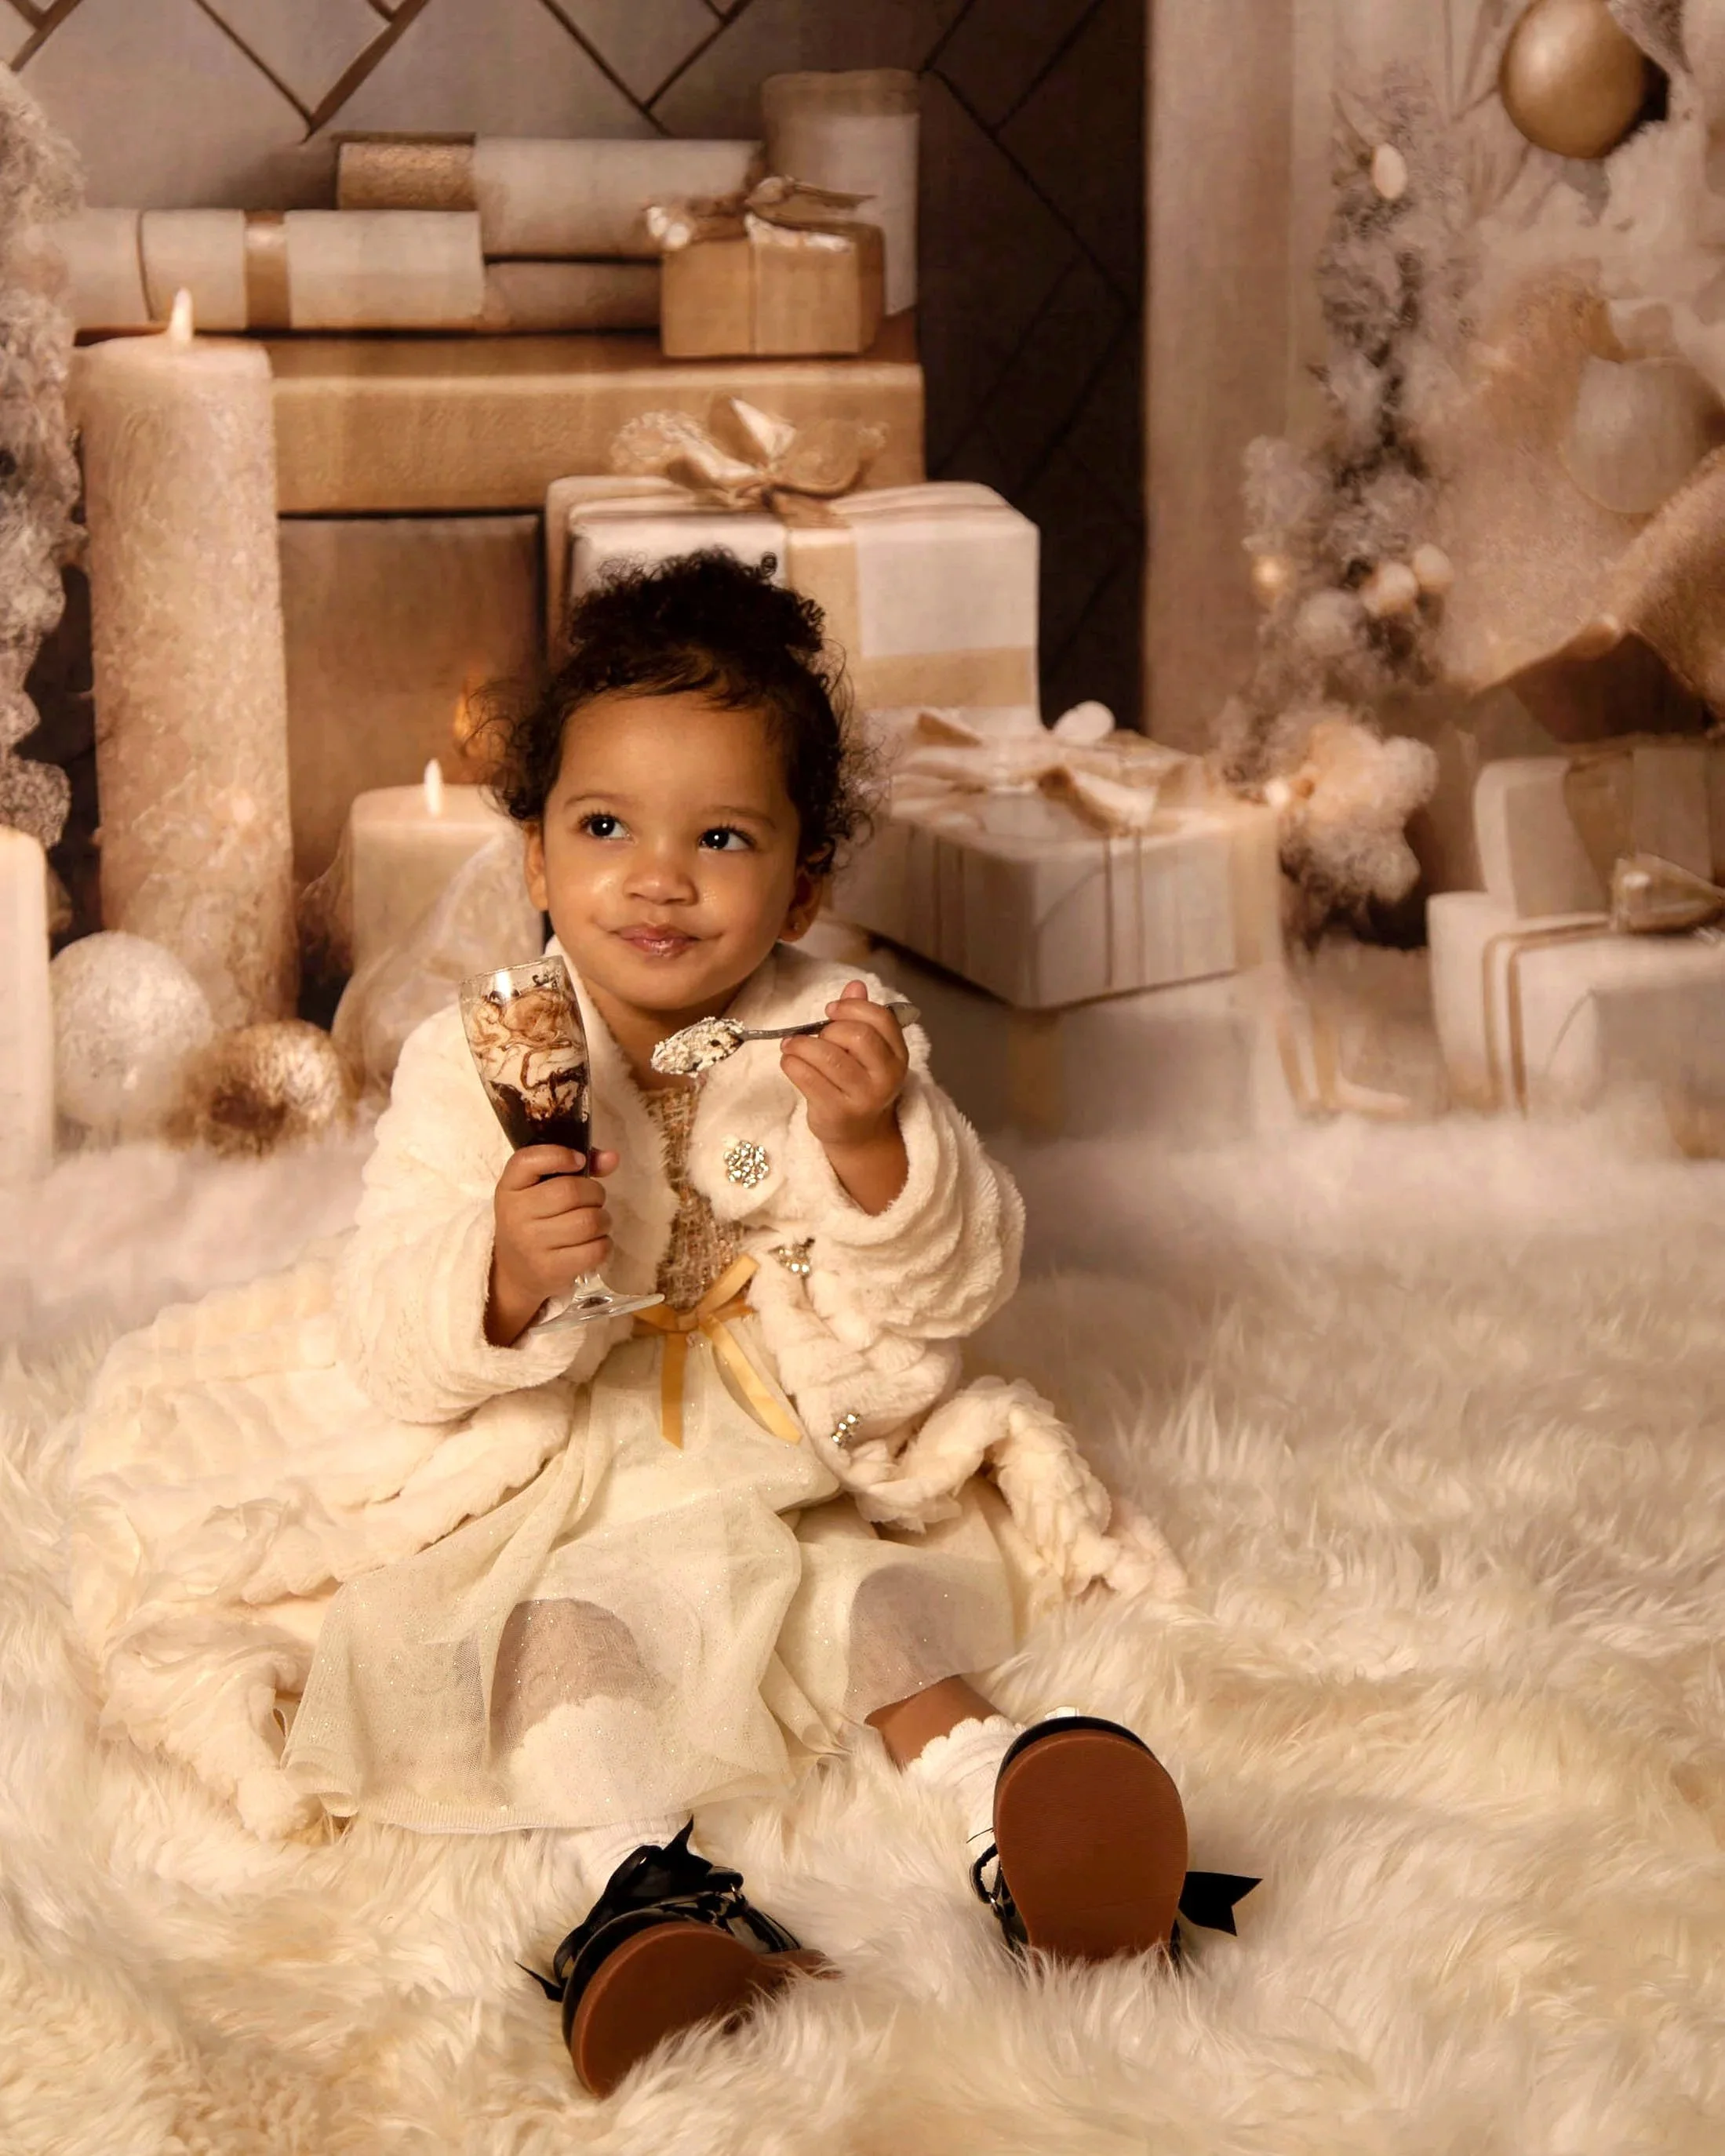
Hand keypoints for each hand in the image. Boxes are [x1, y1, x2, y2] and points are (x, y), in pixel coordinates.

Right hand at [486, 1144, 618, 1346]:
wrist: (515, 1271)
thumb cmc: (535, 1221)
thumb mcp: (540, 1189)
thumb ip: (576, 1167)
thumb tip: (612, 1158)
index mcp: (509, 1188)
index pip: (528, 1160)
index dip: (560, 1154)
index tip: (578, 1161)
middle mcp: (515, 1214)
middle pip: (571, 1191)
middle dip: (595, 1193)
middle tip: (593, 1201)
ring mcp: (531, 1244)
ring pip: (589, 1221)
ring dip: (603, 1220)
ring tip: (596, 1223)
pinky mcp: (550, 1269)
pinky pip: (595, 1249)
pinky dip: (604, 1243)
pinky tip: (594, 1242)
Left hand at [780, 980, 908, 1149]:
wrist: (859, 1134)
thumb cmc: (858, 1083)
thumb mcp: (866, 1052)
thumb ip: (860, 1017)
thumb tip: (855, 985)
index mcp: (898, 1055)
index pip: (881, 1019)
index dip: (852, 1008)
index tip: (830, 1011)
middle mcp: (886, 1077)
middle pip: (857, 1036)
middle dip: (828, 1029)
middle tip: (813, 1036)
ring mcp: (863, 1097)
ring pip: (828, 1056)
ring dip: (801, 1045)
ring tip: (791, 1045)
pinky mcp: (837, 1112)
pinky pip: (808, 1078)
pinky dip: (792, 1064)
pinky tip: (789, 1062)